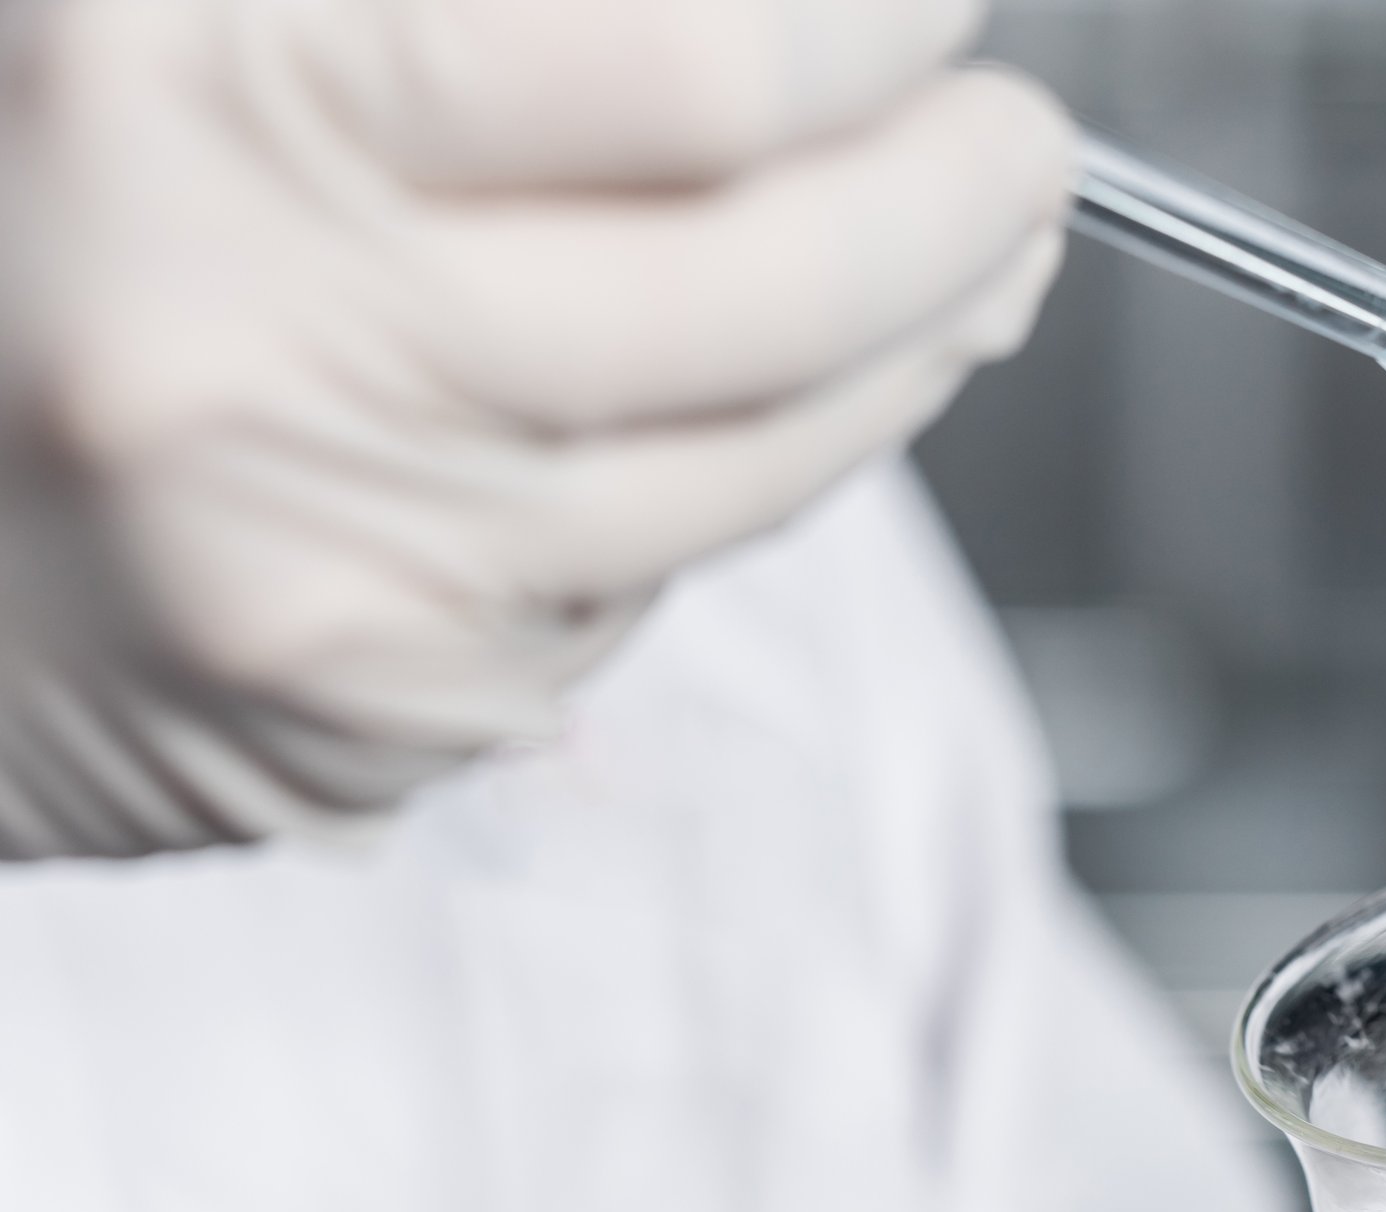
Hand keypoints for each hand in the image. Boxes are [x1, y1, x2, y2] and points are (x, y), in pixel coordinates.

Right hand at [0, 0, 1069, 856]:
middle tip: (1017, 142)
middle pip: (781, 264)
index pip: (696, 57)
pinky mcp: (366, 699)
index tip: (940, 10)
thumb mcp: (199, 21)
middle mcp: (244, 309)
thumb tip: (808, 31)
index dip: (877, 24)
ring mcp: (315, 536)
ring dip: (918, 344)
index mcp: (179, 59)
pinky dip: (759, 470)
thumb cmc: (33, 203)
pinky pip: (658, 566)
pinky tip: (768, 398)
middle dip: (965, 193)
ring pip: (764, 447)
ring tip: (973, 261)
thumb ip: (483, 15)